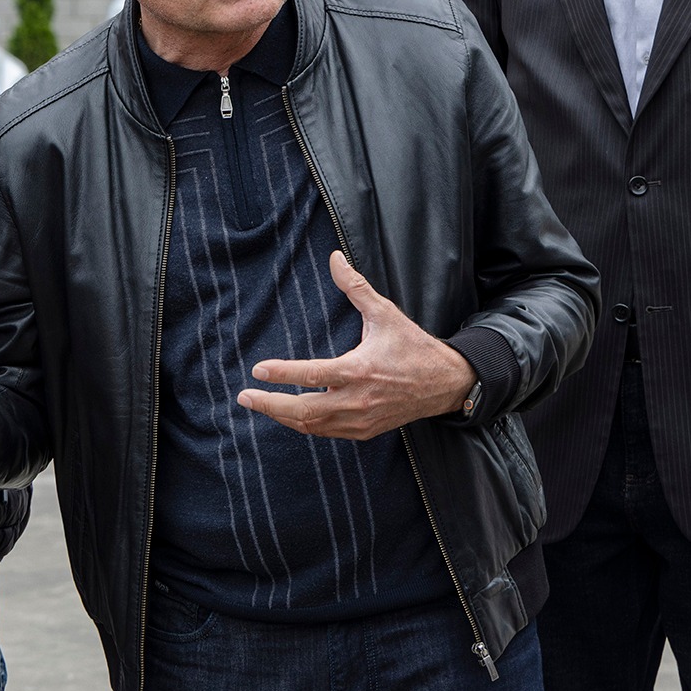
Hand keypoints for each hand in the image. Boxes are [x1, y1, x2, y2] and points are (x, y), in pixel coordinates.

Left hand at [236, 251, 475, 440]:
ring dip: (284, 417)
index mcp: (360, 370)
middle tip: (245, 396)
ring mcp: (362, 420)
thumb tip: (335, 258)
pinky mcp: (365, 431)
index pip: (313, 374)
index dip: (283, 374)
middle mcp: (358, 400)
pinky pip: (327, 432)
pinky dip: (306, 424)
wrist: (445, 383)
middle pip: (305, 410)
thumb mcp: (385, 313)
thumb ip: (355, 287)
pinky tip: (290, 414)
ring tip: (260, 404)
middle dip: (271, 405)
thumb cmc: (413, 346)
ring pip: (313, 426)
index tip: (258, 369)